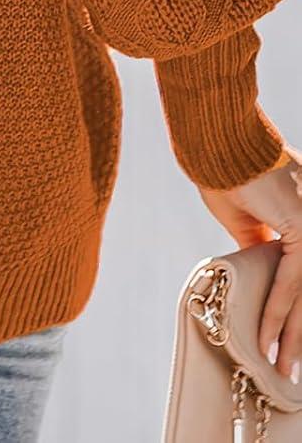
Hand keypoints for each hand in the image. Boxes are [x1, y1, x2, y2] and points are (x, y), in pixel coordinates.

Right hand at [196, 143, 301, 388]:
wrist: (216, 140)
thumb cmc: (223, 168)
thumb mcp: (243, 218)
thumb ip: (257, 242)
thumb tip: (258, 268)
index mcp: (301, 217)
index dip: (296, 313)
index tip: (289, 344)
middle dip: (300, 334)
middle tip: (291, 370)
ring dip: (293, 334)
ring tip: (281, 367)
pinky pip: (292, 281)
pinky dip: (278, 311)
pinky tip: (266, 338)